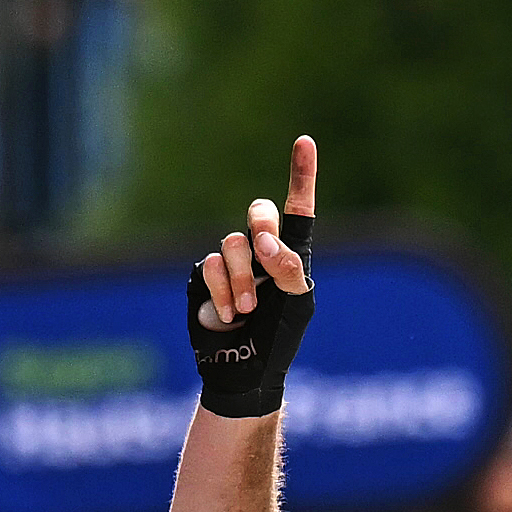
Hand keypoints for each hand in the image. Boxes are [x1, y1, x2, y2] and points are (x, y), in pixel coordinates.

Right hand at [189, 132, 316, 335]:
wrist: (245, 369)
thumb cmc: (279, 338)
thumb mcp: (297, 304)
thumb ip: (289, 269)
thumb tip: (265, 244)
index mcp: (291, 254)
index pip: (297, 208)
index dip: (301, 175)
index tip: (305, 142)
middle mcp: (261, 251)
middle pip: (259, 212)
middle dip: (263, 228)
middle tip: (267, 256)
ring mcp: (232, 263)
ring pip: (233, 244)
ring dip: (243, 279)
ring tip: (248, 310)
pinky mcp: (206, 276)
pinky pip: (211, 266)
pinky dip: (224, 291)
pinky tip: (230, 315)